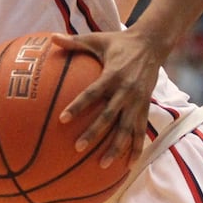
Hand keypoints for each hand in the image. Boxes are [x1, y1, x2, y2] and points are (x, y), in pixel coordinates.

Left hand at [51, 29, 158, 167]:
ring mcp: (137, 101)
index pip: (92, 93)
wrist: (152, 43)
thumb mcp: (97, 39)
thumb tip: (51, 37)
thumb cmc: (119, 41)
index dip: (78, 106)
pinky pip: (141, 131)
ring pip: (126, 129)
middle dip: (94, 133)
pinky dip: (136, 148)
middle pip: (108, 116)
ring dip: (115, 148)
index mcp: (112, 75)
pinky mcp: (145, 107)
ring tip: (102, 165)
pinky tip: (128, 165)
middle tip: (78, 148)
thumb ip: (74, 42)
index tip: (62, 120)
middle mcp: (126, 90)